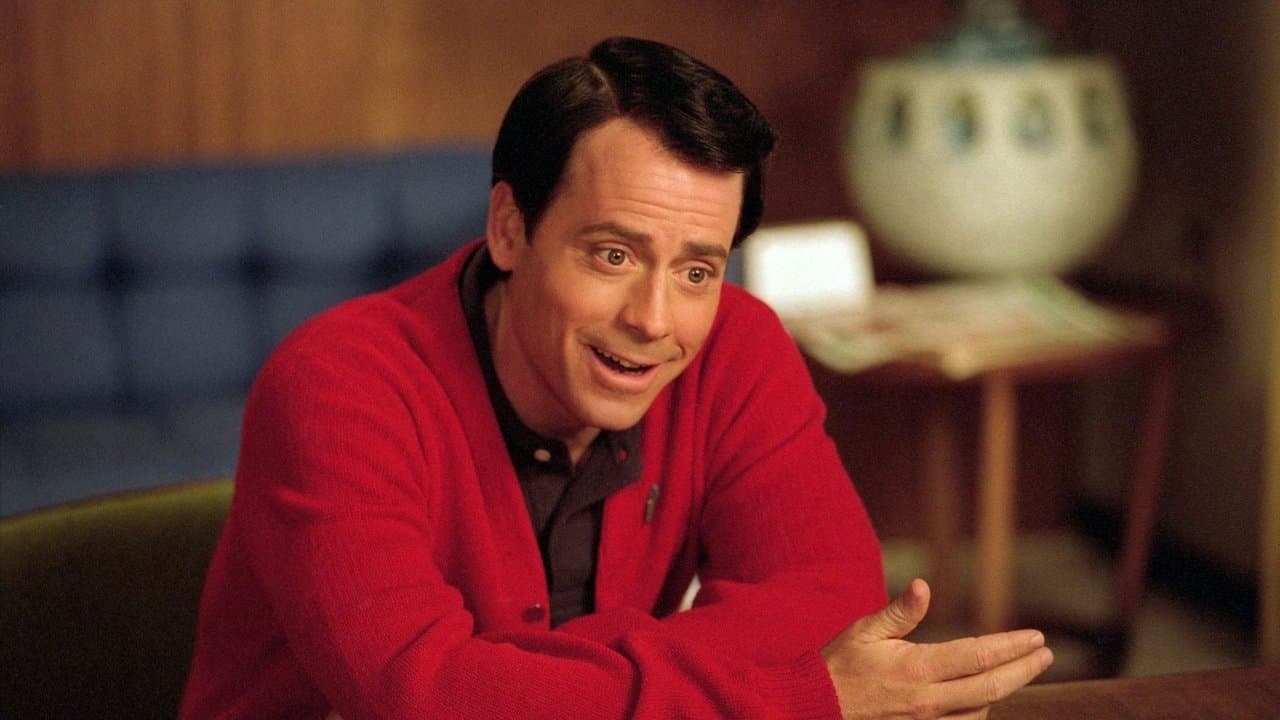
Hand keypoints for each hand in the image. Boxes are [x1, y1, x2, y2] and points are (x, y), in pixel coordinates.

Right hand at [821, 578, 1051, 719]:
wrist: (817, 707)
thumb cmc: (841, 665)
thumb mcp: (865, 630)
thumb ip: (900, 612)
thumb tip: (924, 585)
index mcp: (917, 668)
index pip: (979, 655)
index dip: (1013, 647)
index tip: (1036, 638)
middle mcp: (928, 700)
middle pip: (991, 687)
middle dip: (1023, 670)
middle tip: (1045, 655)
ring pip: (980, 710)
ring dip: (1002, 691)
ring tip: (1014, 671)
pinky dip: (978, 712)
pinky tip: (982, 700)